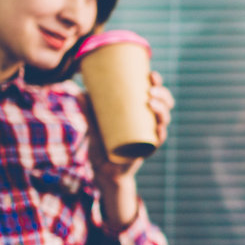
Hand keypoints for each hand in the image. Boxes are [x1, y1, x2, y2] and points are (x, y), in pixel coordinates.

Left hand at [86, 70, 173, 185]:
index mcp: (140, 113)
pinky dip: (160, 134)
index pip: (154, 94)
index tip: (152, 73)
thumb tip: (80, 92)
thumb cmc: (101, 146)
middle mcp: (148, 123)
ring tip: (151, 102)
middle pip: (164, 105)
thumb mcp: (93, 126)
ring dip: (162, 110)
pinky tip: (159, 128)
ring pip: (164, 121)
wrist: (103, 171)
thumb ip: (88, 111)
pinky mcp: (147, 150)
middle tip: (151, 89)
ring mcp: (149, 137)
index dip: (157, 83)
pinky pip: (158, 141)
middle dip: (163, 94)